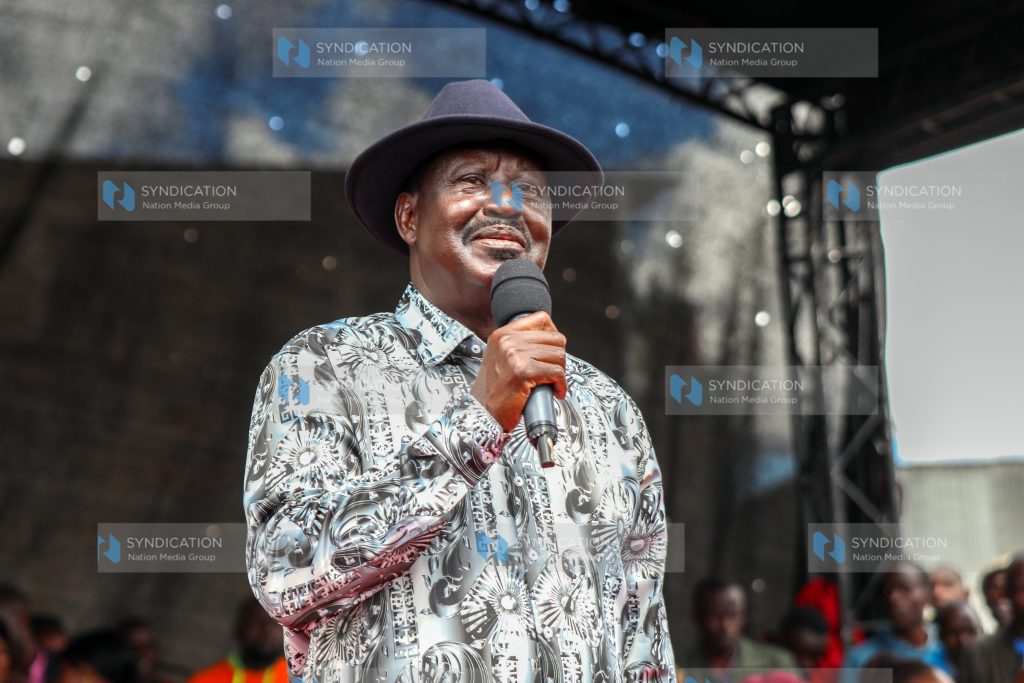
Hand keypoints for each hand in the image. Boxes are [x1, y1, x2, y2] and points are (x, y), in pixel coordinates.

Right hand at [470, 311, 566, 431]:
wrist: (482, 413)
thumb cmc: (493, 391)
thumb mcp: (500, 357)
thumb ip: (518, 345)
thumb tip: (546, 341)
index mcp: (502, 334)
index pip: (540, 318)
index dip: (552, 334)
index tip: (552, 349)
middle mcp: (508, 342)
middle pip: (555, 339)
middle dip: (558, 358)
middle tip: (552, 371)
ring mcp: (516, 356)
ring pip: (559, 356)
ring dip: (560, 372)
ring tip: (552, 382)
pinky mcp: (524, 372)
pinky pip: (557, 373)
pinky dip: (561, 385)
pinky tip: (555, 391)